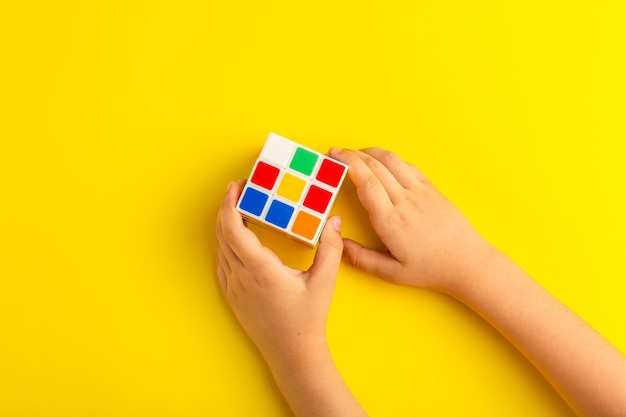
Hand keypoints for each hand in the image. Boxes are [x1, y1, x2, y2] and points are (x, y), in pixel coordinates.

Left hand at [215, 181, 343, 360]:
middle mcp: (241, 278)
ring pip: (220, 248)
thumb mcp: (324, 282)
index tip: (235, 187)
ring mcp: (234, 288)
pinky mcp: (232, 296)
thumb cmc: (308, 320)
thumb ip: (330, 248)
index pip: (234, 230)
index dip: (230, 204)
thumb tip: (334, 221)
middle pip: (223, 234)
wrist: (293, 354)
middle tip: (240, 189)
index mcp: (261, 270)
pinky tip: (236, 237)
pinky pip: (222, 262)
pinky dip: (225, 243)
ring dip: (226, 224)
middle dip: (227, 207)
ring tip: (239, 207)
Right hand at [329, 147, 494, 293]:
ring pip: (392, 161)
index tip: (334, 157)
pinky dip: (390, 159)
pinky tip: (381, 162)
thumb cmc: (431, 269)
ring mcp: (420, 192)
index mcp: (391, 221)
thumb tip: (339, 244)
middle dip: (352, 154)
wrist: (467, 262)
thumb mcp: (392, 273)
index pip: (366, 182)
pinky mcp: (431, 190)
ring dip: (371, 152)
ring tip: (356, 153)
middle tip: (337, 152)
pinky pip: (408, 166)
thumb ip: (362, 259)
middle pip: (375, 166)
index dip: (348, 164)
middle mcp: (405, 202)